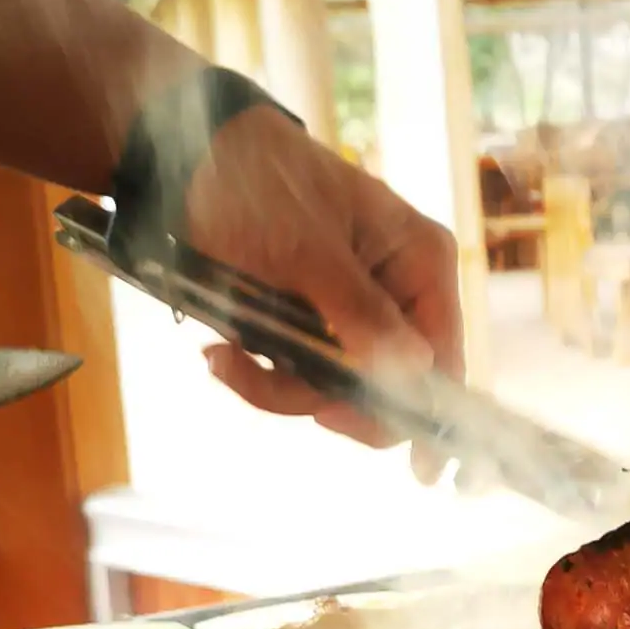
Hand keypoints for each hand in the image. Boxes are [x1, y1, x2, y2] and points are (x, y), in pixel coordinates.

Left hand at [181, 105, 462, 482]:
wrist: (183, 158)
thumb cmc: (255, 184)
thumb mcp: (304, 251)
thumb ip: (359, 316)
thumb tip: (415, 373)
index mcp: (419, 262)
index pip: (445, 355)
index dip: (435, 413)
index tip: (426, 470)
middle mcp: (398, 294)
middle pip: (393, 386)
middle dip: (330, 398)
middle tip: (278, 388)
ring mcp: (354, 314)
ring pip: (339, 391)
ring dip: (278, 387)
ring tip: (224, 359)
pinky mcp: (311, 327)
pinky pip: (301, 378)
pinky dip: (260, 376)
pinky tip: (221, 353)